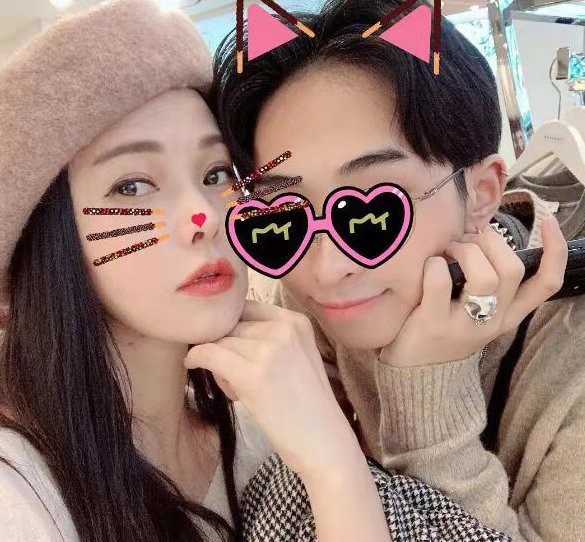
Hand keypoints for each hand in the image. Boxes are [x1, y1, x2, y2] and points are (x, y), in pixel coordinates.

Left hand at [184, 300, 360, 478]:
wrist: (326, 444)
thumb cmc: (307, 407)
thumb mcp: (296, 357)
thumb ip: (268, 337)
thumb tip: (221, 327)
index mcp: (296, 321)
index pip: (246, 307)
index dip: (229, 324)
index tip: (223, 341)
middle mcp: (284, 328)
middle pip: (231, 324)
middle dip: (223, 344)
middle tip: (230, 373)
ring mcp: (270, 349)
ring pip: (219, 340)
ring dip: (215, 358)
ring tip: (232, 384)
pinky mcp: (253, 374)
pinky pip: (209, 353)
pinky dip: (196, 357)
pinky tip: (192, 365)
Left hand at [380, 217, 566, 367]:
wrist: (412, 372)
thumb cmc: (443, 329)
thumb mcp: (476, 312)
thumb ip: (488, 282)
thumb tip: (483, 235)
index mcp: (509, 315)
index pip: (547, 284)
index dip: (555, 251)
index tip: (550, 222)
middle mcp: (494, 321)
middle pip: (513, 270)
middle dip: (491, 241)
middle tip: (467, 239)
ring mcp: (465, 325)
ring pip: (486, 276)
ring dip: (465, 250)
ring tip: (448, 250)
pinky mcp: (434, 325)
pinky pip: (440, 281)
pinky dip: (434, 264)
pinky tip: (427, 266)